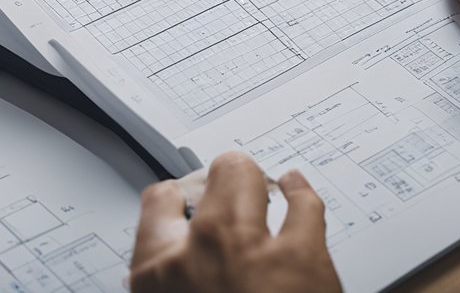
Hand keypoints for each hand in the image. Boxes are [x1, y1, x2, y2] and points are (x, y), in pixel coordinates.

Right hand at [129, 152, 342, 292]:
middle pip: (210, 180)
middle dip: (220, 178)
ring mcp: (253, 249)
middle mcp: (201, 251)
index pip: (156, 205)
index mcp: (157, 275)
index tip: (178, 195)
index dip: (171, 197)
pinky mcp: (303, 259)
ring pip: (250, 178)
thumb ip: (170, 283)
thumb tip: (172, 274)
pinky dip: (301, 193)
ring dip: (255, 178)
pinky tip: (298, 188)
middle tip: (226, 182)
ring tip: (259, 179)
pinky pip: (303, 205)